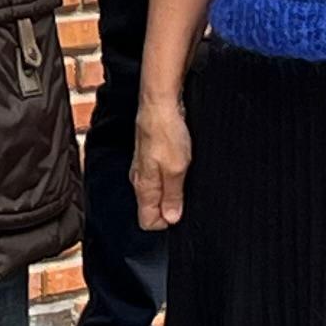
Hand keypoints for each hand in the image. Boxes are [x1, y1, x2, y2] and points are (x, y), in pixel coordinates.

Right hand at [131, 91, 189, 232]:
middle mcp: (139, 179)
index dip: (166, 222)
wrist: (160, 102)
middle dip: (170, 207)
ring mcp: (144, 166)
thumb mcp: (176, 169)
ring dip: (173, 190)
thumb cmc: (166, 132)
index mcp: (143, 187)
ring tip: (185, 176)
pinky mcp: (152, 154)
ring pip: (156, 191)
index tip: (181, 212)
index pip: (146, 222)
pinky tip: (182, 164)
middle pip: (151, 208)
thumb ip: (173, 197)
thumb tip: (171, 219)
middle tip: (186, 192)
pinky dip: (172, 175)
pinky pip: (160, 175)